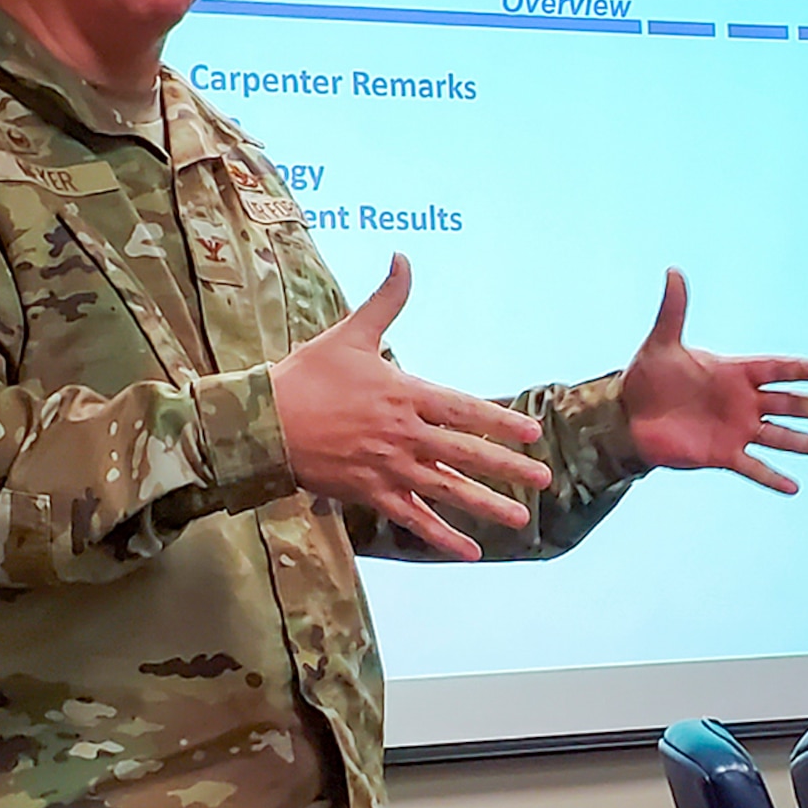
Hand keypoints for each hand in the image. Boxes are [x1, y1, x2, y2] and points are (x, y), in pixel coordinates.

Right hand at [270, 255, 552, 560]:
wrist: (262, 422)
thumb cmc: (306, 376)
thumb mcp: (350, 333)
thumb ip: (386, 300)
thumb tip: (403, 256)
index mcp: (404, 394)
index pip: (464, 410)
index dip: (501, 422)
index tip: (532, 433)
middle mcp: (403, 435)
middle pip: (465, 454)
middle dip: (508, 467)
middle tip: (544, 478)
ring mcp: (388, 468)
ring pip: (446, 491)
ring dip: (486, 506)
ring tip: (520, 519)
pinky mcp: (369, 493)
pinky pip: (413, 519)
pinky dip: (441, 537)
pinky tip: (469, 552)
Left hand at [622, 269, 807, 493]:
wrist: (629, 415)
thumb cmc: (647, 376)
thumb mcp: (661, 343)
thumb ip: (673, 310)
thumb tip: (673, 271)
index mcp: (733, 372)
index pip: (774, 369)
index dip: (798, 370)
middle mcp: (742, 402)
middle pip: (788, 404)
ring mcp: (735, 429)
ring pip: (780, 438)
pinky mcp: (722, 454)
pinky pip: (752, 467)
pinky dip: (772, 477)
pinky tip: (793, 487)